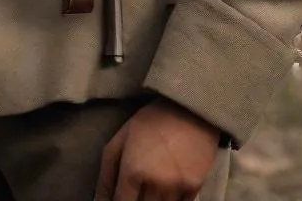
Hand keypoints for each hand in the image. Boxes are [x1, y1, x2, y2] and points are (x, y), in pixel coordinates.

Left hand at [94, 97, 220, 200]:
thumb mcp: (121, 139)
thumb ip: (107, 173)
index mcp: (133, 170)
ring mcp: (176, 188)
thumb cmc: (150, 122)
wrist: (189, 110)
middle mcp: (155, 183)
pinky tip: (165, 192)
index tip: (118, 198)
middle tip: (134, 189)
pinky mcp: (194, 188)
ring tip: (149, 189)